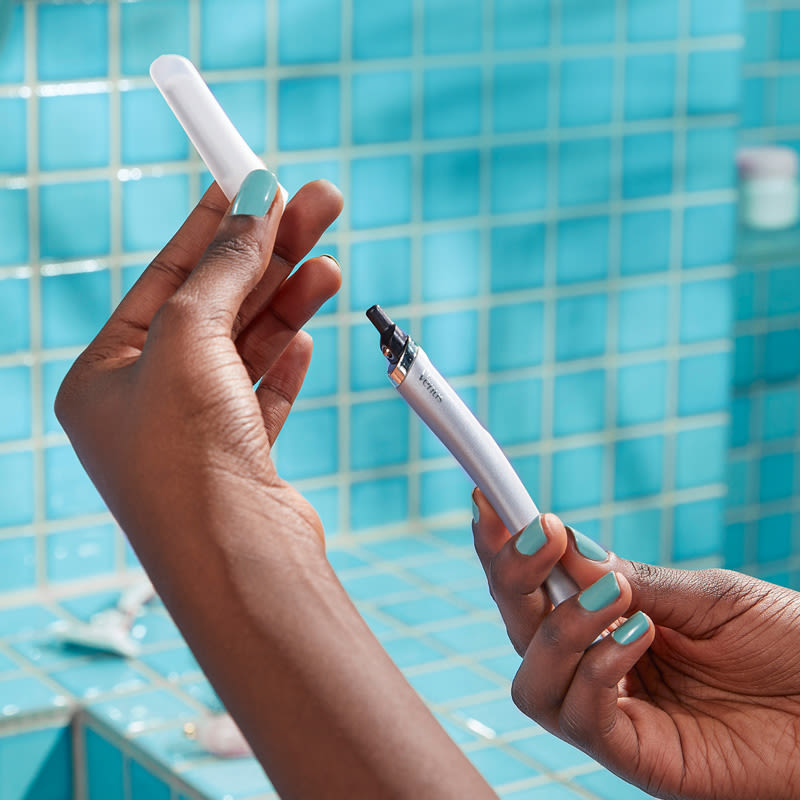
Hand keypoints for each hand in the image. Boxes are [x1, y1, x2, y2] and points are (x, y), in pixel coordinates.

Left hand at [56, 171, 342, 588]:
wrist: (234, 562)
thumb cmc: (186, 456)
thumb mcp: (191, 338)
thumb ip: (223, 269)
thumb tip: (255, 207)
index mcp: (105, 375)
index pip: (165, 277)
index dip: (214, 224)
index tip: (254, 179)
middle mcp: (145, 404)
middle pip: (216, 307)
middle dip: (269, 255)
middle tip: (319, 205)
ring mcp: (194, 434)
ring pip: (247, 348)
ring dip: (288, 303)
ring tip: (330, 262)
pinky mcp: (240, 459)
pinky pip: (263, 394)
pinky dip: (286, 361)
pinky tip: (308, 333)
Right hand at [472, 490, 799, 799]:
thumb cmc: (787, 644)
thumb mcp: (707, 596)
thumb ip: (634, 580)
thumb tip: (563, 543)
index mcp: (611, 623)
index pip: (538, 589)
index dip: (505, 549)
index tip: (490, 499)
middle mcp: (599, 668)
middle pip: (517, 628)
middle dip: (511, 576)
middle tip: (536, 533)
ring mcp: (615, 716)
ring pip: (531, 680)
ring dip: (556, 628)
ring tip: (613, 595)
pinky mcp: (638, 760)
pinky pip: (582, 719)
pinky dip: (596, 668)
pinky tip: (637, 635)